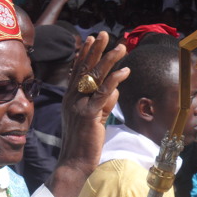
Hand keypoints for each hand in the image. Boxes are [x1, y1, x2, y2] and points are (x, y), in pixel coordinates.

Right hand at [45, 31, 128, 196]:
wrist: (74, 163)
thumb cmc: (83, 143)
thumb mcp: (92, 119)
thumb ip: (101, 104)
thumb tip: (113, 91)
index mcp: (70, 99)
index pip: (77, 71)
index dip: (84, 54)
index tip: (91, 40)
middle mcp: (72, 99)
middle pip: (85, 69)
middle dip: (95, 50)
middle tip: (104, 34)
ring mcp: (80, 106)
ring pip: (95, 78)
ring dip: (109, 60)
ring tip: (121, 47)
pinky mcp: (90, 115)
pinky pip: (103, 94)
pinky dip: (115, 81)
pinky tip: (125, 71)